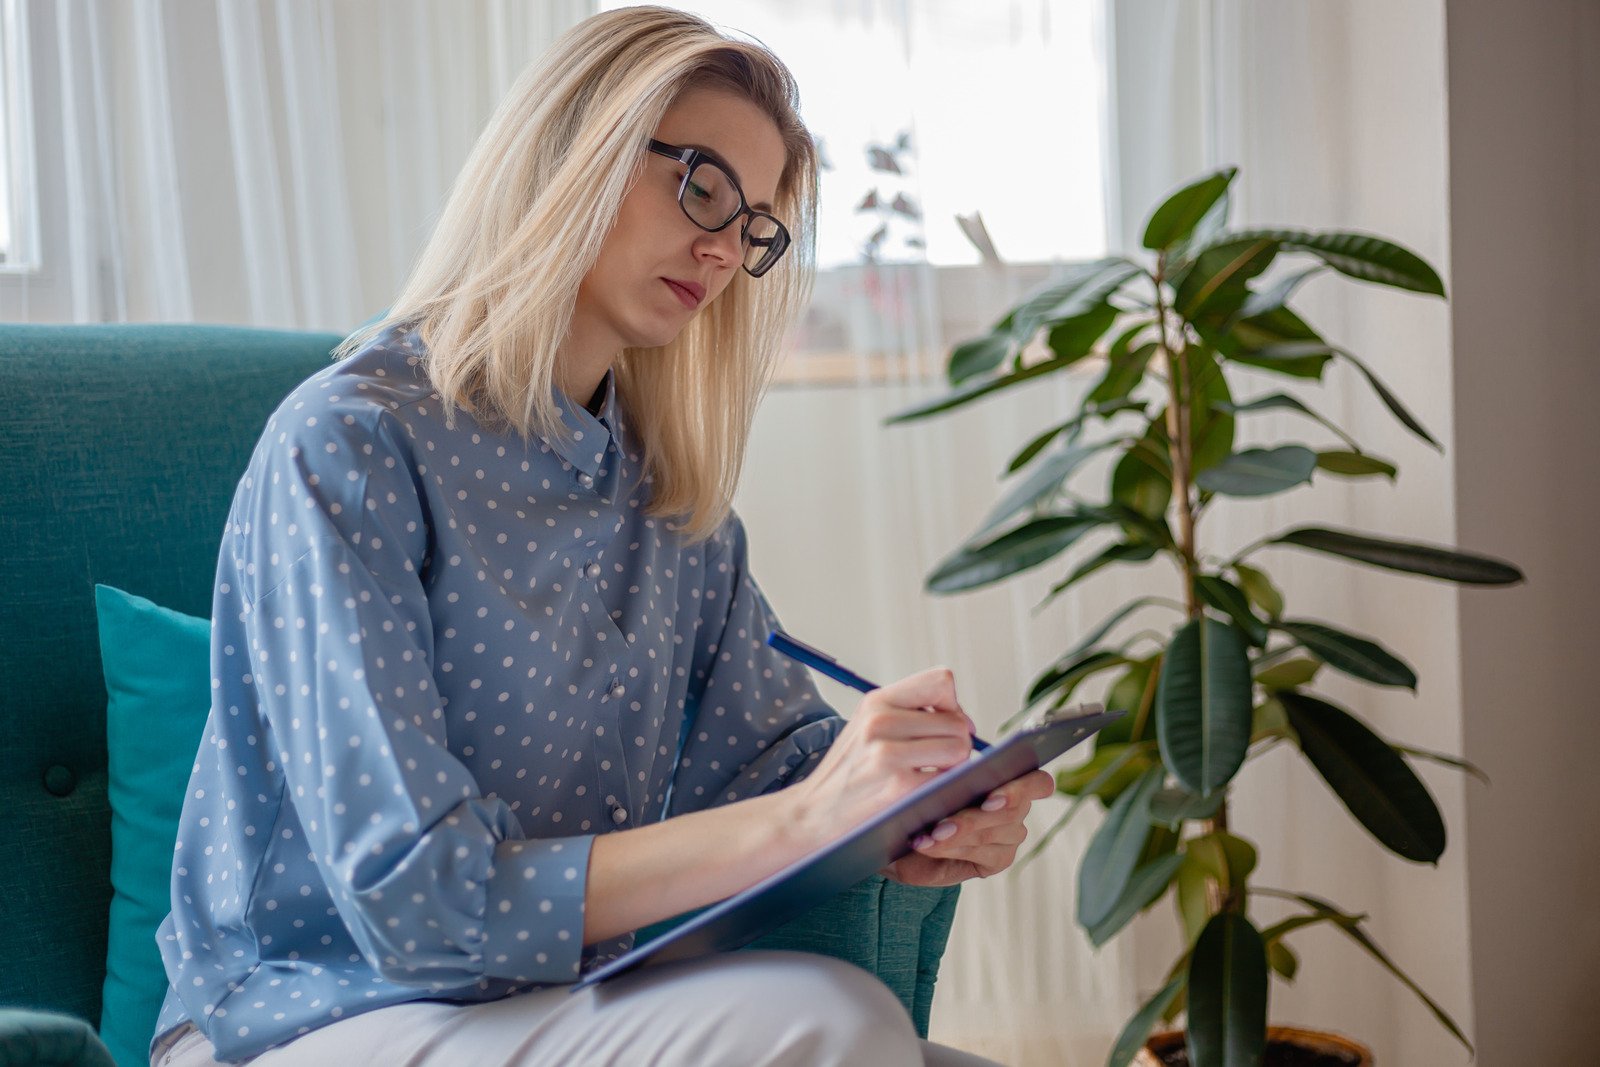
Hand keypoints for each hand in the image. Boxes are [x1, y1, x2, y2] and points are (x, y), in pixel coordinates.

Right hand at [784, 667, 976, 852]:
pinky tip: (925, 794)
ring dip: (956, 766)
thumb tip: (965, 721)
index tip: (944, 727)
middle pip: (957, 721)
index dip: (953, 705)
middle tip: (939, 762)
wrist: (812, 813)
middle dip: (958, 742)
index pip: (941, 681)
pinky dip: (945, 788)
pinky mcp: (898, 787)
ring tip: (933, 776)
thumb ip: (909, 713)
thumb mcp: (867, 727)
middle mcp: (881, 721)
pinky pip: (948, 778)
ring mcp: (888, 754)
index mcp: (877, 701)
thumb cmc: (848, 772)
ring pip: (959, 747)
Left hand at [880, 768, 1053, 886]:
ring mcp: (1010, 836)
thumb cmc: (923, 801)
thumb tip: (948, 774)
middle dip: (973, 818)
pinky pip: (980, 853)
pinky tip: (926, 845)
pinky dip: (949, 848)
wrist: (906, 838)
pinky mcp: (999, 859)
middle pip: (1012, 811)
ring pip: (990, 833)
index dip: (1021, 788)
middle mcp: (1016, 808)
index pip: (1038, 782)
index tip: (989, 798)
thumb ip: (947, 777)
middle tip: (942, 825)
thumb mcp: (932, 783)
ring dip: (956, 834)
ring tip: (927, 835)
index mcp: (1010, 778)